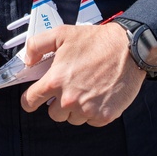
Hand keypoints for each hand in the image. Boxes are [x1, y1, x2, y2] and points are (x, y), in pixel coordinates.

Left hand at [19, 22, 144, 125]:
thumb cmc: (96, 41)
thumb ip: (37, 45)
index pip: (30, 101)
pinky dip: (92, 112)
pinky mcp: (104, 116)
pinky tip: (97, 95)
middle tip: (68, 88)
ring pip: (72, 119)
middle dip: (56, 103)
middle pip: (53, 114)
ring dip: (75, 108)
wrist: (128, 49)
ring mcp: (88, 110)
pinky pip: (90, 121)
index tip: (30, 101)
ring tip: (85, 88)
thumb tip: (28, 61)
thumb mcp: (60, 34)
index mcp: (56, 80)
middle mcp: (69, 99)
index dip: (28, 100)